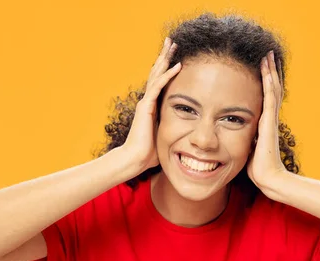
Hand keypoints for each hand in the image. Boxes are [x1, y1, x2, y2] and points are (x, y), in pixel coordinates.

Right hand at [122, 37, 180, 173]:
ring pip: (156, 75)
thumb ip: (171, 133)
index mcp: (151, 107)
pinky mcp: (146, 107)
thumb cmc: (148, 154)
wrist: (135, 159)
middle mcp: (147, 101)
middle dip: (164, 57)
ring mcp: (146, 103)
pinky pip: (159, 86)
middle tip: (171, 42)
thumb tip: (184, 138)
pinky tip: (177, 65)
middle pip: (156, 73)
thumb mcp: (164, 138)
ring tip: (172, 44)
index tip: (174, 57)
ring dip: (165, 59)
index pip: (159, 82)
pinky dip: (168, 75)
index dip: (166, 69)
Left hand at [247, 50, 286, 193]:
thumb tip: (234, 138)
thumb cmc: (257, 168)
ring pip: (272, 88)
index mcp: (263, 123)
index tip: (260, 69)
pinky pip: (269, 96)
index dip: (263, 83)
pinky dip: (268, 81)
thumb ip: (244, 140)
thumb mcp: (247, 149)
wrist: (268, 178)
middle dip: (269, 71)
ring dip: (270, 71)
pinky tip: (266, 69)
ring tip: (267, 55)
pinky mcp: (269, 121)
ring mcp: (271, 118)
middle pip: (271, 88)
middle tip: (267, 54)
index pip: (264, 97)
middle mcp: (269, 117)